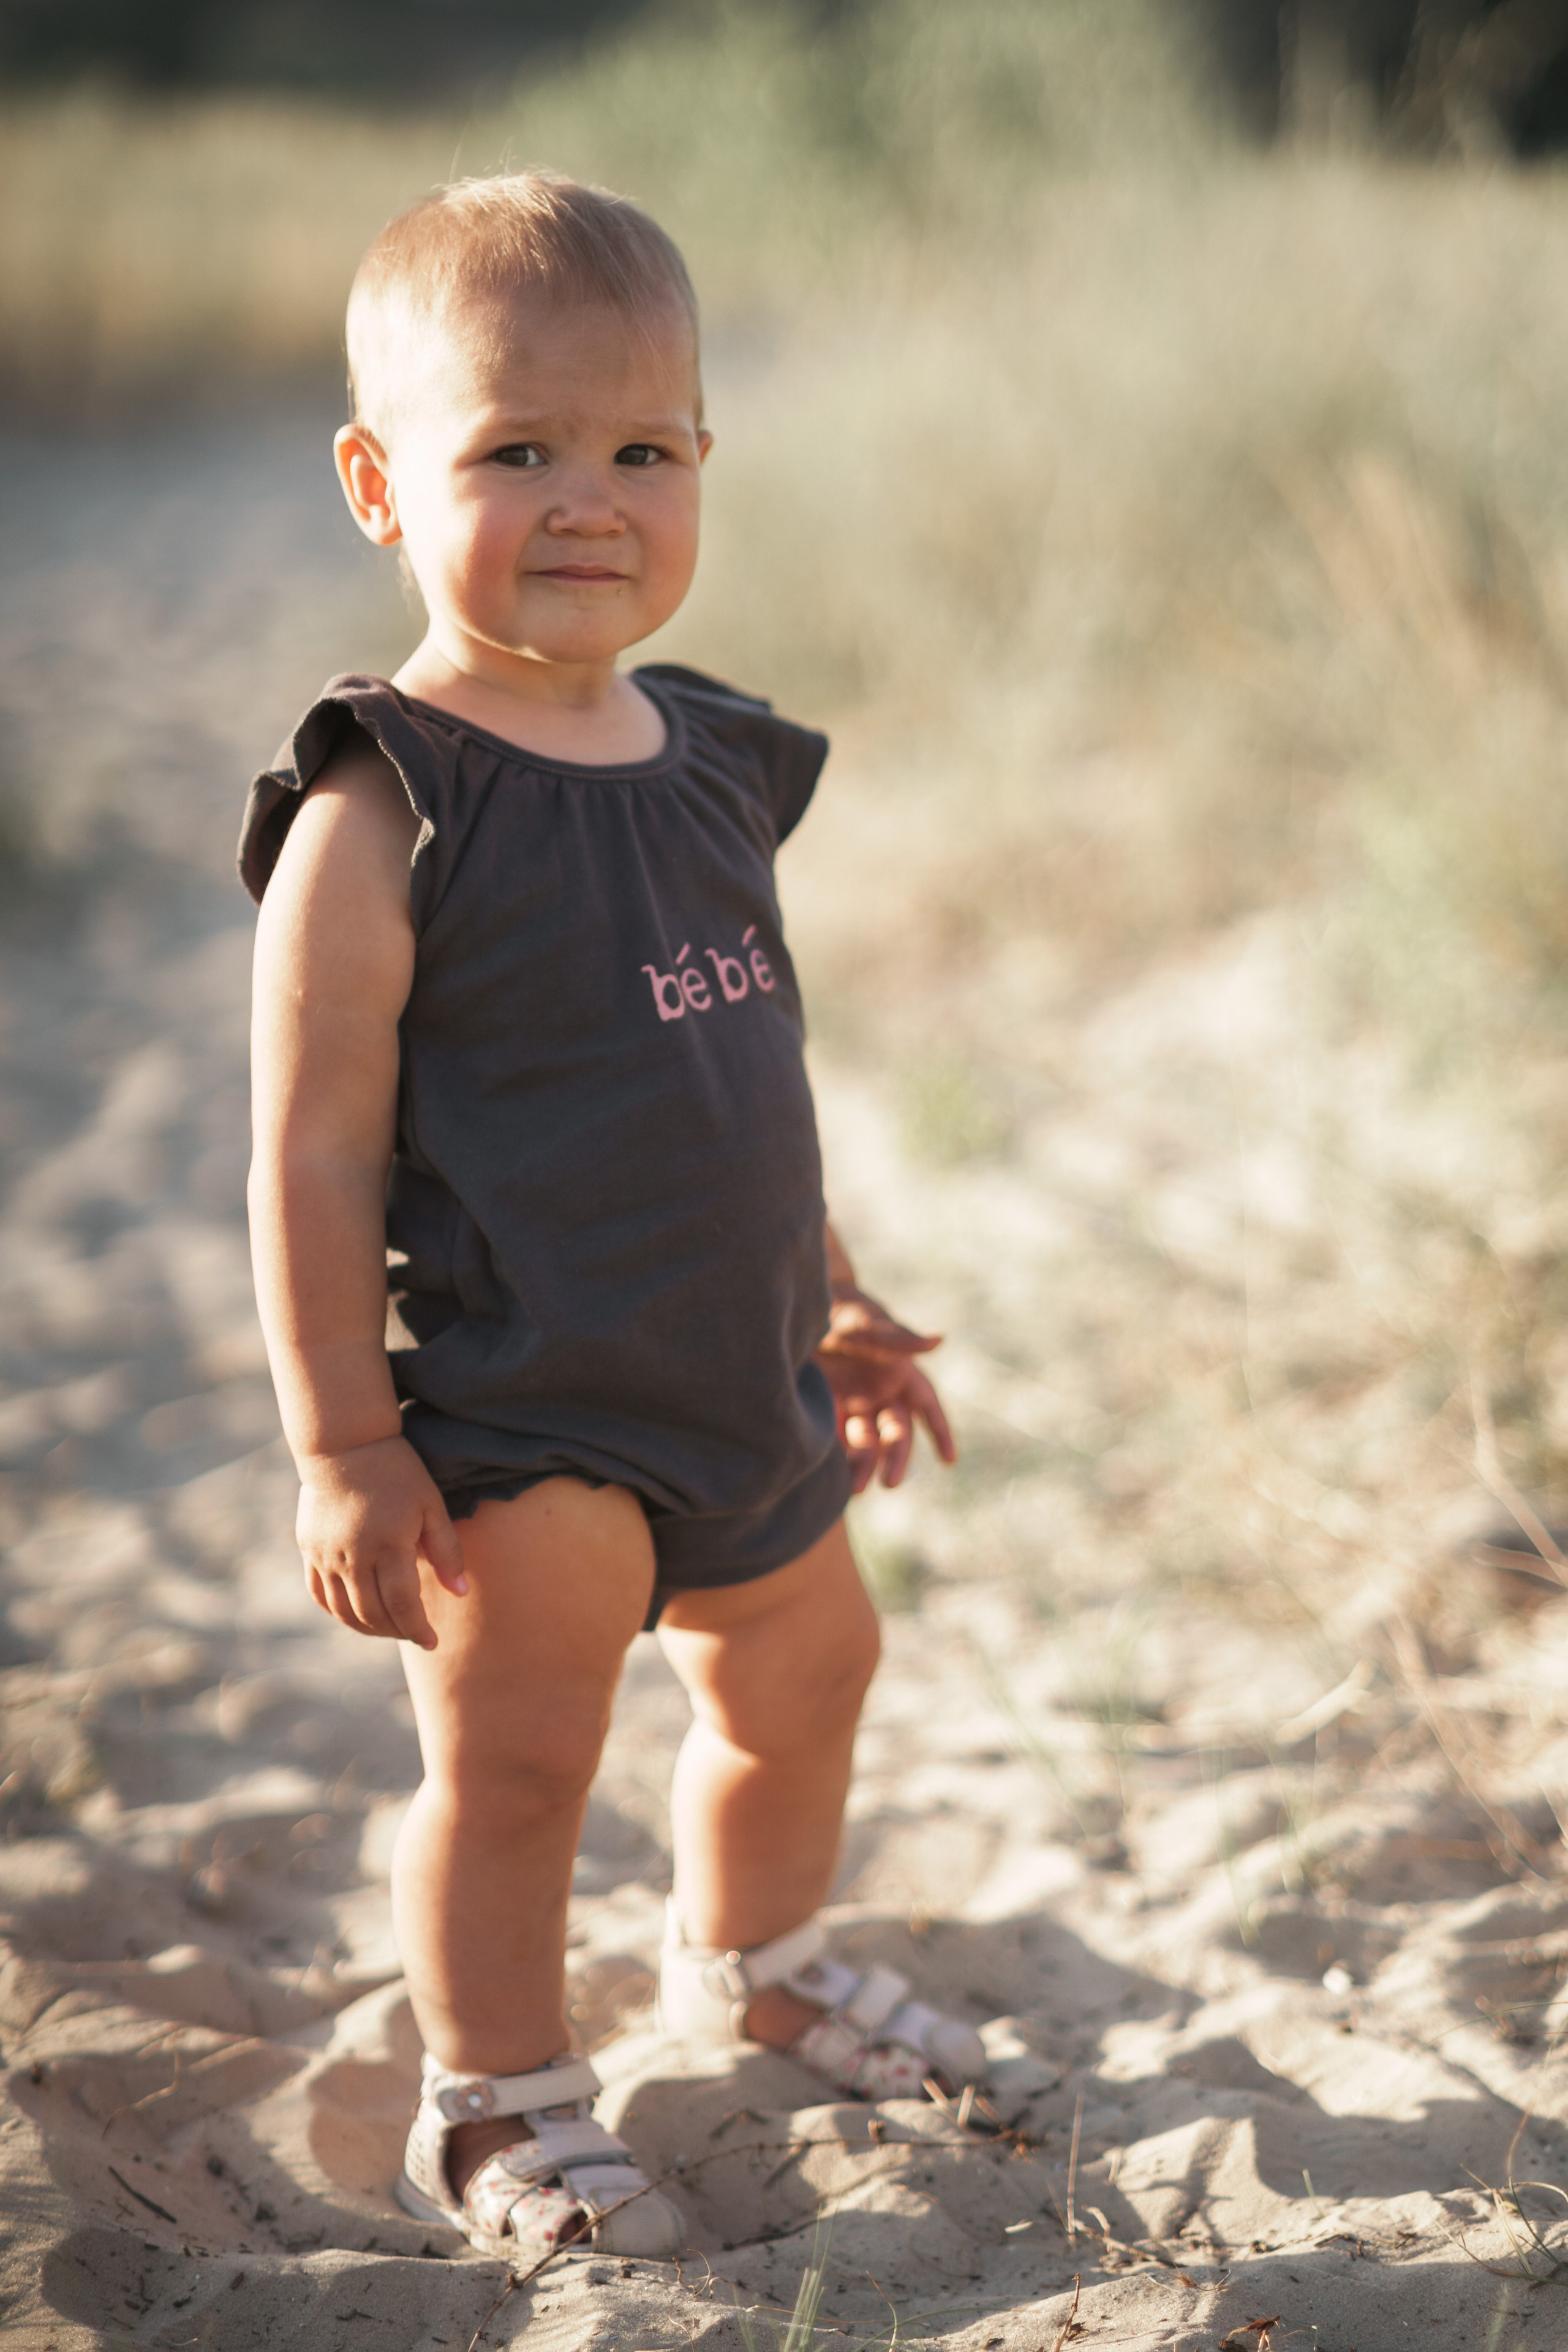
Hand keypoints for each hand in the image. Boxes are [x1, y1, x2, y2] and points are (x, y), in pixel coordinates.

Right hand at [294, 1434, 467, 1649]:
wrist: (345, 1445)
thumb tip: (462, 1593)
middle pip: (373, 1614)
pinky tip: (357, 1614)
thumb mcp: (431, 1505)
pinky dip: (339, 1612)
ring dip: (368, 1628)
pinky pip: (320, 1595)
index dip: (418, 1629)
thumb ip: (447, 1550)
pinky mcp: (309, 1550)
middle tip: (415, 1634)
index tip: (433, 1642)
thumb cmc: (397, 1472)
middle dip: (397, 1632)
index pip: (403, 1605)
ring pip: (344, 1611)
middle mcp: (353, 1556)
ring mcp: (326, 1555)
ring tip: (390, 1628)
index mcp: (388, 1545)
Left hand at [815, 1283, 957, 1493]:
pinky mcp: (829, 1406)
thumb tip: (939, 1340)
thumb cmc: (845, 1312)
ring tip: (856, 1489)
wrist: (802, 1309)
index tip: (949, 1461)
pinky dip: (837, 1456)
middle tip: (889, 1484)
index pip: (927, 1408)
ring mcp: (856, 1402)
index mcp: (901, 1373)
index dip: (939, 1433)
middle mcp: (882, 1392)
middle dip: (895, 1458)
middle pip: (896, 1433)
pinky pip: (836, 1437)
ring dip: (864, 1464)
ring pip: (866, 1441)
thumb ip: (900, 1338)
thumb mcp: (869, 1325)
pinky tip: (832, 1475)